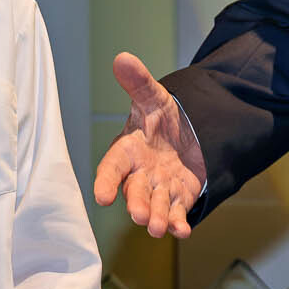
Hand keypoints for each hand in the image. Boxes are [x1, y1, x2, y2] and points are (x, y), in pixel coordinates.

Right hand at [93, 52, 206, 238]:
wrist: (187, 133)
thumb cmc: (160, 118)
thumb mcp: (153, 97)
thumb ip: (138, 82)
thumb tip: (123, 57)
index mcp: (127, 151)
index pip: (112, 167)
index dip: (105, 181)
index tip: (101, 196)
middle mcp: (139, 174)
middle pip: (134, 191)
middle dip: (136, 204)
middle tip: (138, 215)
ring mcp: (158, 188)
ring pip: (155, 206)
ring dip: (156, 218)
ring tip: (158, 228)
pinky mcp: (178, 199)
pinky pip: (177, 213)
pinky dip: (180, 223)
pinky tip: (184, 231)